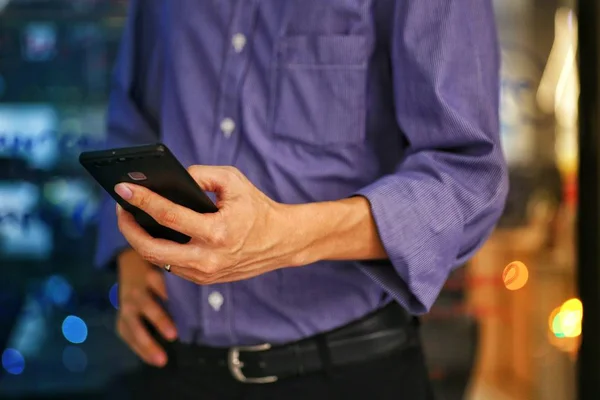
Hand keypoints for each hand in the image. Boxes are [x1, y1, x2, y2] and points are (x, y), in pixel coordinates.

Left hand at [114, 166, 299, 284]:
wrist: (281, 241)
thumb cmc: (257, 208)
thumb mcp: (234, 181)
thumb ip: (202, 174)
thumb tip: (171, 179)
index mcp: (217, 232)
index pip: (168, 217)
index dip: (141, 201)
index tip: (122, 189)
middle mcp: (208, 258)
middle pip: (151, 249)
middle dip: (128, 229)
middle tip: (120, 209)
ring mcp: (205, 273)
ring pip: (158, 261)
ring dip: (139, 240)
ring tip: (131, 218)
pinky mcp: (204, 280)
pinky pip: (171, 265)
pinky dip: (157, 248)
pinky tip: (150, 232)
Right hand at [116, 248, 176, 366]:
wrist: (132, 262)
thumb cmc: (159, 265)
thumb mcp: (168, 264)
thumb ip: (183, 276)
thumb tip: (211, 288)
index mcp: (150, 275)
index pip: (159, 283)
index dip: (170, 294)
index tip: (185, 306)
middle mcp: (137, 290)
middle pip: (146, 305)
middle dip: (159, 320)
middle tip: (174, 335)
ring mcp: (127, 305)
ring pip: (133, 325)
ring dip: (147, 342)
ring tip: (162, 359)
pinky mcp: (122, 316)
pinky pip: (127, 335)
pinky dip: (139, 349)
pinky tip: (153, 360)